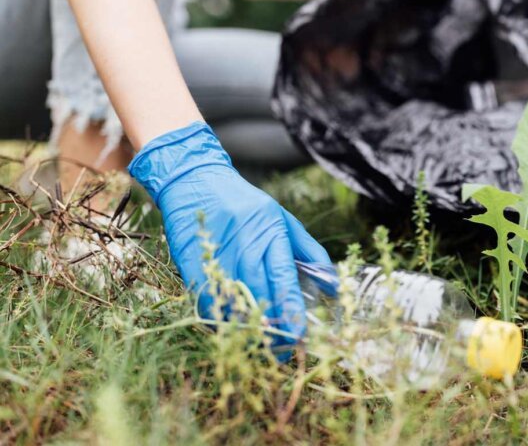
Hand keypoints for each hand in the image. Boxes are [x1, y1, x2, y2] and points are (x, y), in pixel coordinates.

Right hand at [128, 122, 330, 350]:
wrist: (196, 181)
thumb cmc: (247, 204)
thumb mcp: (284, 219)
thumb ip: (310, 251)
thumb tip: (334, 283)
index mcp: (270, 232)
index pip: (283, 277)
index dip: (291, 309)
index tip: (300, 335)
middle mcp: (244, 245)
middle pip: (259, 294)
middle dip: (272, 326)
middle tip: (283, 349)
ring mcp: (216, 254)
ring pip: (233, 301)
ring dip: (247, 327)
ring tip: (262, 345)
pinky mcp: (191, 263)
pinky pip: (208, 300)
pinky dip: (221, 317)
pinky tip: (234, 328)